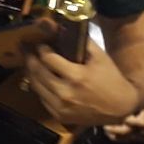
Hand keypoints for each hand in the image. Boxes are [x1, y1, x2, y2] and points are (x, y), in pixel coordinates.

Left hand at [24, 37, 139, 126]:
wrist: (119, 107)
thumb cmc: (110, 78)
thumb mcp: (99, 56)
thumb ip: (80, 41)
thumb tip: (62, 27)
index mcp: (76, 76)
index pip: (48, 58)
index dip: (41, 48)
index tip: (38, 40)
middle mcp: (65, 93)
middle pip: (38, 71)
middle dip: (29, 57)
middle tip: (23, 46)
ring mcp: (61, 107)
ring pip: (36, 85)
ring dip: (30, 71)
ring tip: (27, 59)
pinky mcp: (60, 116)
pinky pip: (41, 98)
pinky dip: (38, 85)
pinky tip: (37, 76)